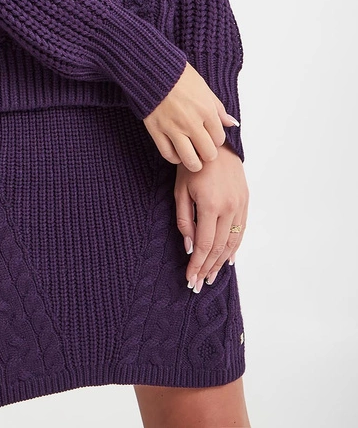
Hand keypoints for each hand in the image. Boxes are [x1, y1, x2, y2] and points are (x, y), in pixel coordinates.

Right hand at [142, 61, 239, 170]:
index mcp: (206, 110)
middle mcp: (191, 122)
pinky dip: (174, 158)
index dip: (216, 140)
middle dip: (208, 154)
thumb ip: (218, 109)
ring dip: (194, 163)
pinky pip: (168, 154)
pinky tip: (177, 153)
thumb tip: (232, 123)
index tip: (211, 136)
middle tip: (203, 150)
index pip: (219, 139)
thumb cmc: (180, 76)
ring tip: (193, 160)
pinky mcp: (156, 130)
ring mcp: (173, 128)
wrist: (152, 69)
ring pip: (189, 160)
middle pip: (208, 153)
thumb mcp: (204, 88)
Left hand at [175, 142, 248, 290]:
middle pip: (219, 248)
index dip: (197, 264)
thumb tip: (190, 247)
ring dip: (222, 262)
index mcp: (210, 205)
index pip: (205, 244)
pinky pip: (241, 230)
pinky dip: (235, 247)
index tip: (190, 278)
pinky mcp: (245, 201)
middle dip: (208, 268)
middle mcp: (229, 208)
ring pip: (232, 242)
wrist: (217, 143)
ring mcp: (240, 205)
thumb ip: (184, 219)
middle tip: (199, 284)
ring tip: (212, 277)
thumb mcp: (180, 189)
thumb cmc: (193, 165)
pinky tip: (228, 259)